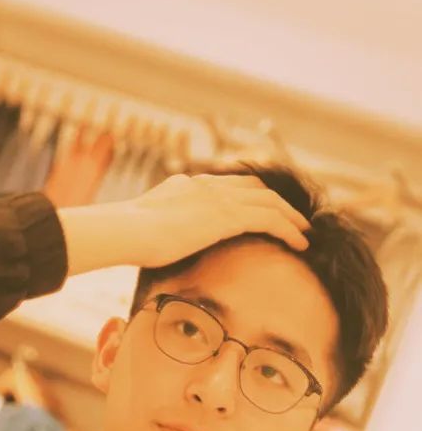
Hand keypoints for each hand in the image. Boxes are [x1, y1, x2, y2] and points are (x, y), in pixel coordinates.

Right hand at [59, 173, 310, 276]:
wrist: (125, 231)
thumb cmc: (126, 237)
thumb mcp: (146, 228)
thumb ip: (160, 229)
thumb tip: (153, 245)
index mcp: (188, 185)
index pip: (228, 185)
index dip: (250, 195)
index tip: (262, 209)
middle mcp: (207, 185)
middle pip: (255, 187)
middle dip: (277, 201)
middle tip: (293, 217)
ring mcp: (218, 198)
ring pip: (269, 201)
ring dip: (291, 216)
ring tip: (305, 231)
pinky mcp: (226, 216)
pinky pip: (270, 219)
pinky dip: (289, 229)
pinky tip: (301, 242)